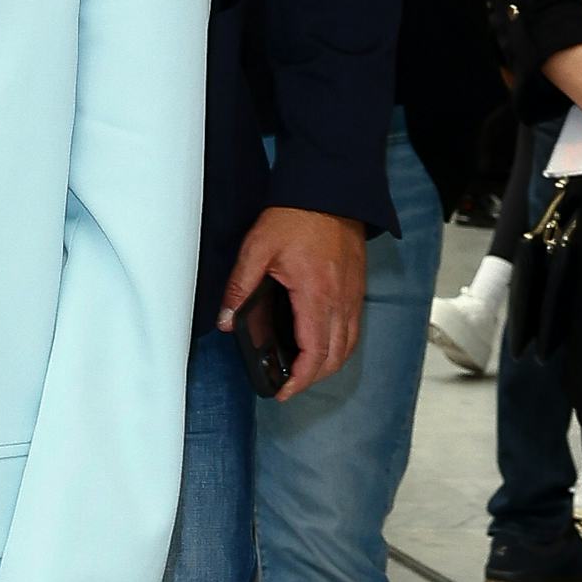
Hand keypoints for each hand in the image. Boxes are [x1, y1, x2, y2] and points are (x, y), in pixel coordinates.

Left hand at [218, 206, 363, 398]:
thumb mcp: (257, 249)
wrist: (330, 190)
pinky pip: (353, 327)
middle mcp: (340, 300)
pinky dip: (340, 345)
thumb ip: (239, 287)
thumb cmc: (296, 216)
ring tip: (303, 372)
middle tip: (289, 385)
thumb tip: (225, 320)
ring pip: (348, 345)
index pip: (314, 352)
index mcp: (316, 295)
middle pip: (335, 356)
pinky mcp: (356, 287)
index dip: (300, 378)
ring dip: (328, 364)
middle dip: (312, 378)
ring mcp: (353, 295)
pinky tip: (321, 344)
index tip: (284, 391)